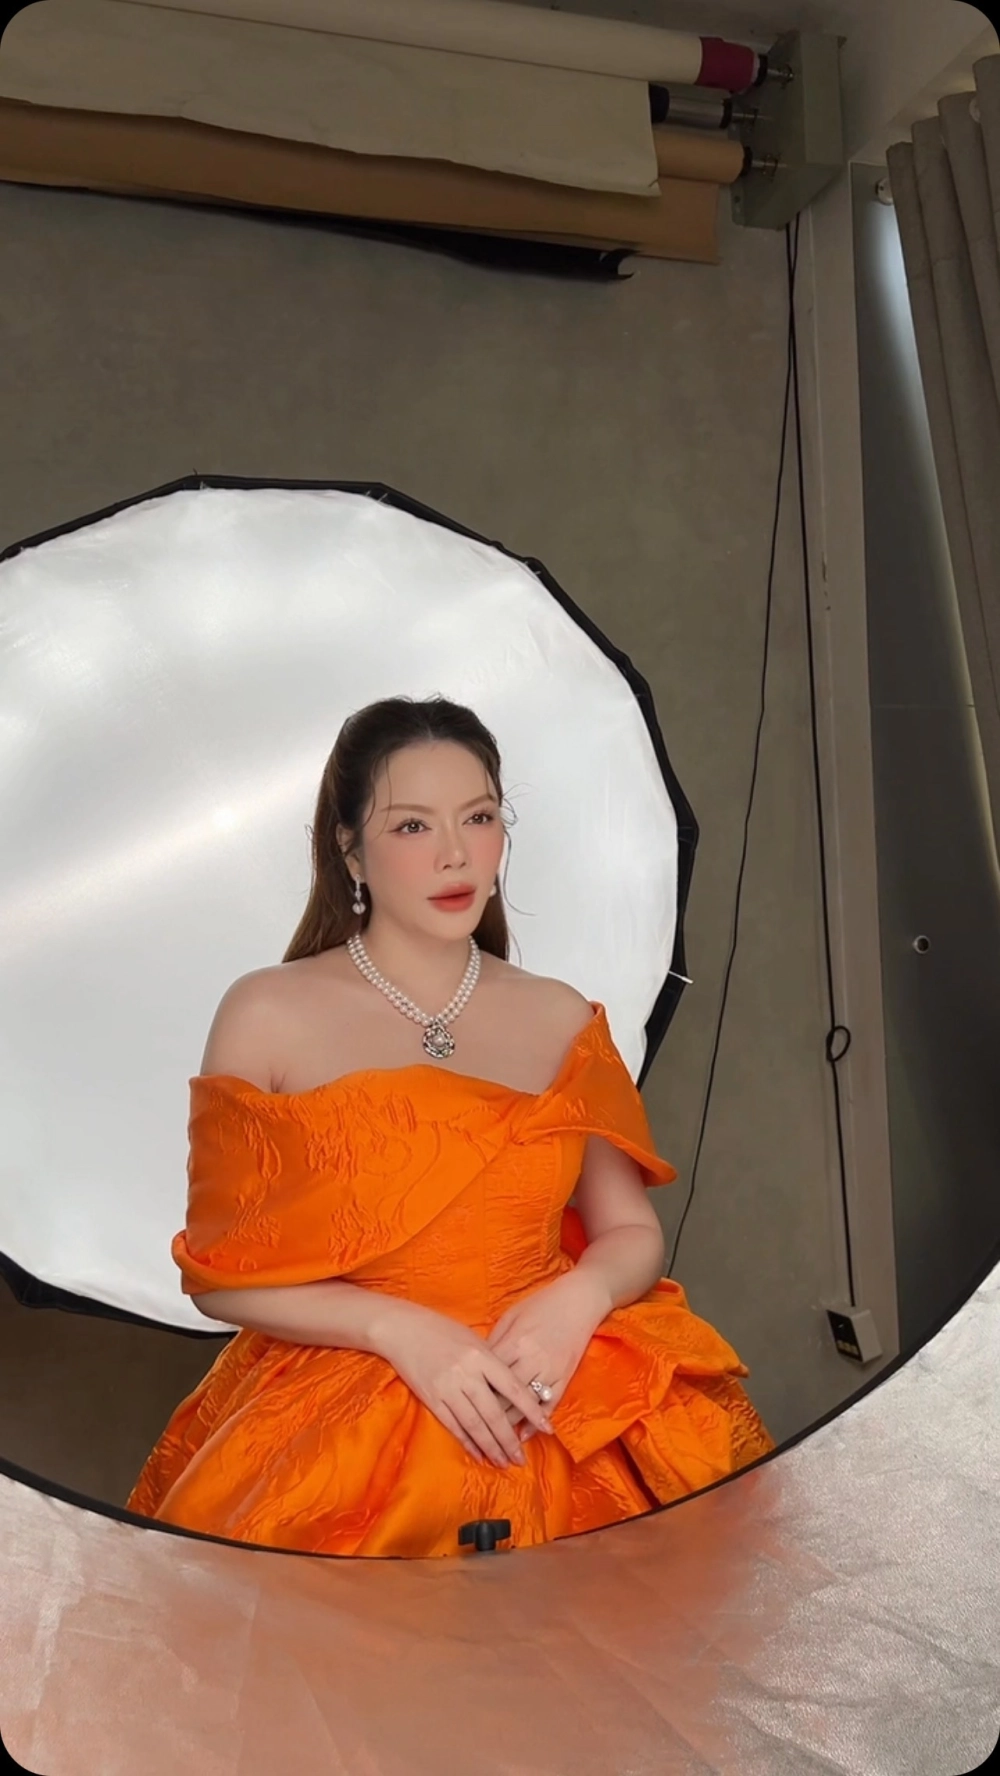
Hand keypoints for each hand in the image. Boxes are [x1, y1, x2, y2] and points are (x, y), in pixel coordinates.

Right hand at [376, 1299, 555, 1468]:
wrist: (403, 1329)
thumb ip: (492, 1362)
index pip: (513, 1388)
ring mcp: (447, 1388)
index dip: (532, 1411)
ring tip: (503, 1463)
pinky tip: (479, 1454)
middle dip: (509, 1440)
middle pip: (494, 1414)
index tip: (548, 1428)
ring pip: (474, 1425)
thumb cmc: (441, 1330)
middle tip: (521, 1459)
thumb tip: (513, 1389)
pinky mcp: (431, 1398)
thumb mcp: (473, 1339)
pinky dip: (467, 1442)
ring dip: (491, 1447)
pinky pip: (453, 1425)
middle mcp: (466, 1374)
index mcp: (481, 1356)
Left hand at [486, 1269, 610, 1439]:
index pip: (489, 1376)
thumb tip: (476, 1367)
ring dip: (509, 1426)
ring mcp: (550, 1370)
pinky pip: (549, 1405)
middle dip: (487, 1418)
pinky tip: (524, 1435)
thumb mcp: (511, 1317)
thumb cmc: (541, 1304)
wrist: (579, 1300)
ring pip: (524, 1405)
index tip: (460, 1409)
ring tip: (495, 1443)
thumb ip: (494, 1342)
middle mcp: (531, 1359)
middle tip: (473, 1434)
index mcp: (514, 1342)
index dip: (474, 1394)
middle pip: (504, 1395)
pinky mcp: (565, 1377)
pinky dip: (535, 1422)